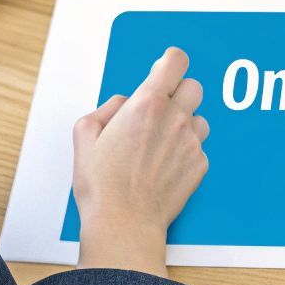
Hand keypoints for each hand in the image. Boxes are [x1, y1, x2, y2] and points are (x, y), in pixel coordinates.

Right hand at [72, 47, 211, 275]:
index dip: (170, 62)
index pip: (175, 61)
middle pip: (194, 86)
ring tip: (161, 144)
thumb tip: (123, 104)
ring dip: (185, 124)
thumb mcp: (84, 135)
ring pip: (200, 118)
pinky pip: (199, 148)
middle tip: (161, 110)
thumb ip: (105, 109)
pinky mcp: (200, 165)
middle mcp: (175, 118)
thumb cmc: (102, 184)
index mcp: (147, 104)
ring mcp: (191, 142)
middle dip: (179, 92)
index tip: (164, 68)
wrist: (124, 222)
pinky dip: (186, 152)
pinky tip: (165, 167)